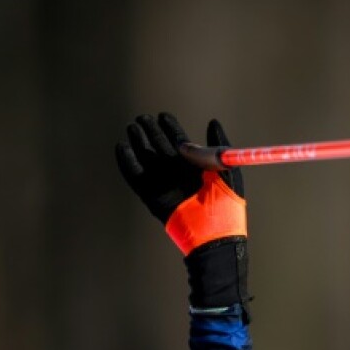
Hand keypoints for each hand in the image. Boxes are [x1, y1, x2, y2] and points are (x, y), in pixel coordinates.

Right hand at [116, 113, 245, 251]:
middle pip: (160, 148)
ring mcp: (165, 185)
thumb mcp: (227, 171)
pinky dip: (127, 163)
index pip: (181, 143)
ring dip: (138, 143)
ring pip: (147, 159)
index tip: (163, 115)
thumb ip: (218, 148)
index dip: (171, 128)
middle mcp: (179, 174)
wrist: (215, 234)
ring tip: (132, 128)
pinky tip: (121, 147)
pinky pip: (136, 177)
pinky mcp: (152, 197)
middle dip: (151, 131)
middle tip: (143, 118)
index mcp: (196, 167)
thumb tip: (212, 122)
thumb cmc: (227, 206)